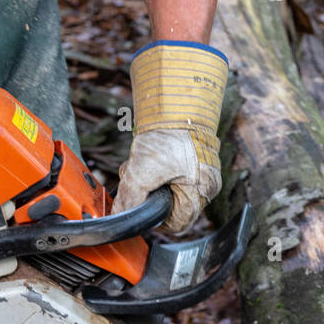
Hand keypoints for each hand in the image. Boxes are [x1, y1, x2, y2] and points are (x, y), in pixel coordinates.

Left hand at [112, 40, 227, 234]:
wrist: (177, 99)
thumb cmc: (170, 133)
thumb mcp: (143, 171)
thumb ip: (129, 198)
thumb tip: (118, 217)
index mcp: (201, 193)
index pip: (176, 224)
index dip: (155, 219)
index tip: (138, 207)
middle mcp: (205, 185)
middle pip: (170, 205)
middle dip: (148, 194)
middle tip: (137, 179)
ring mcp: (199, 171)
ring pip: (165, 188)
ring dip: (147, 179)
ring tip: (140, 162)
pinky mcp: (190, 157)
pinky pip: (167, 172)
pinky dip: (152, 167)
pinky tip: (144, 155)